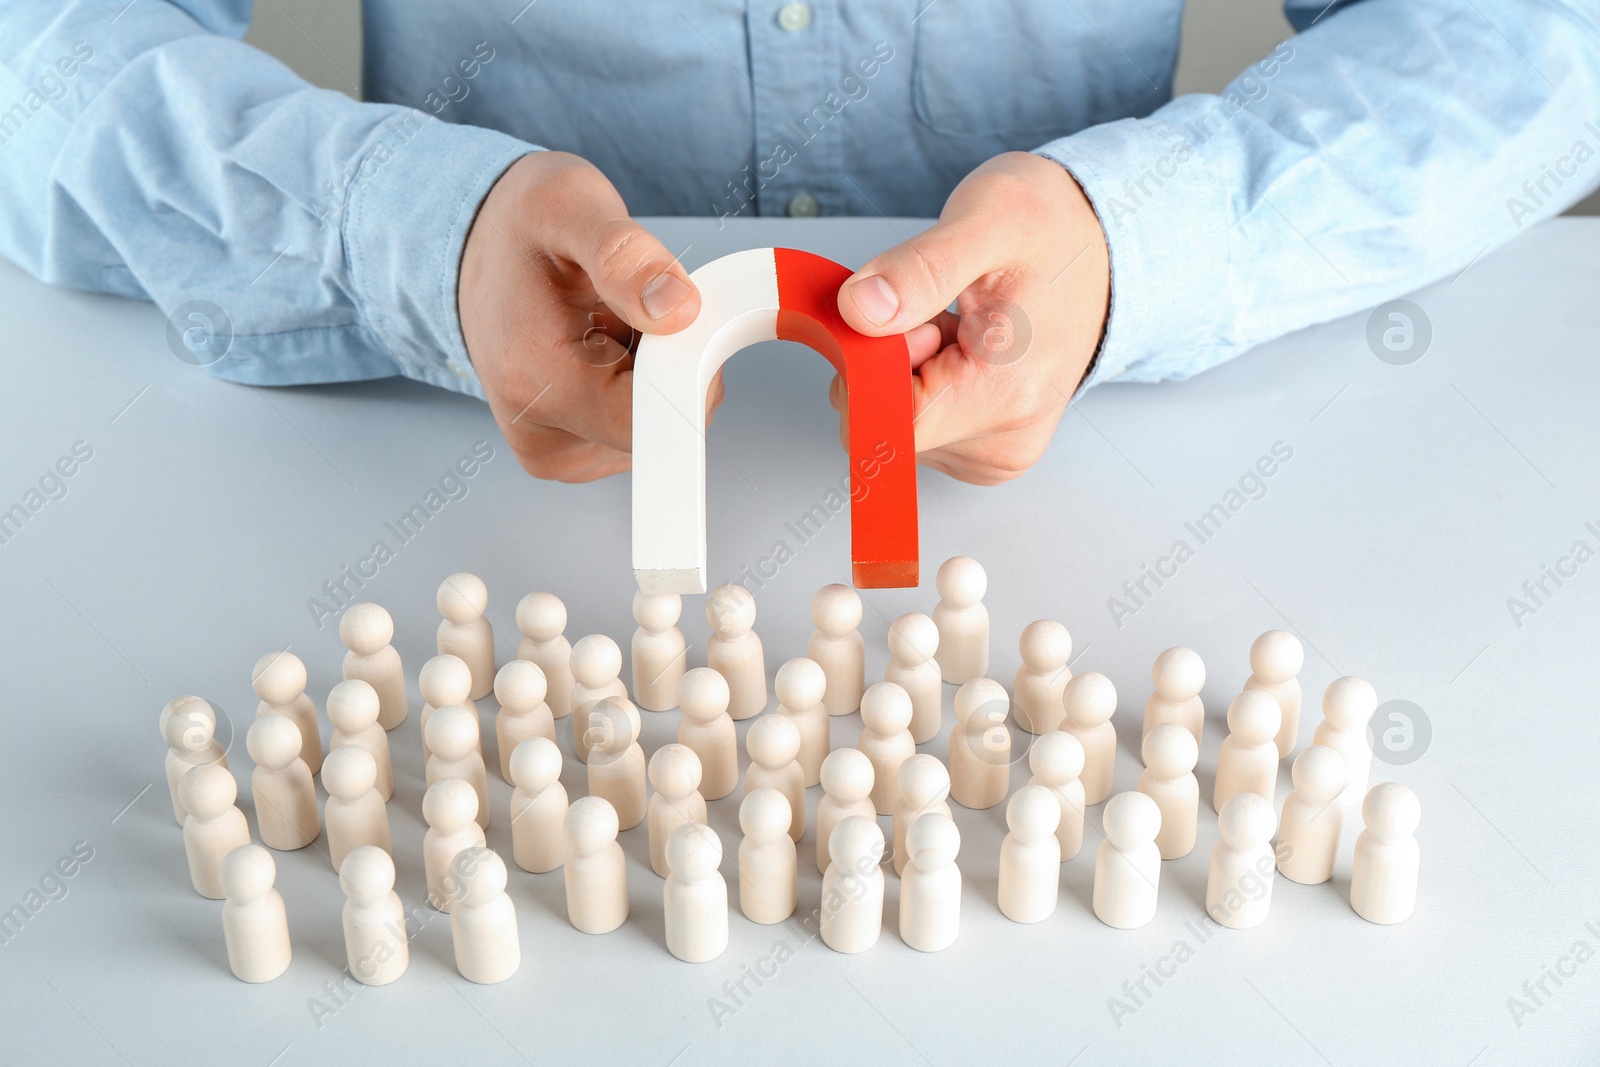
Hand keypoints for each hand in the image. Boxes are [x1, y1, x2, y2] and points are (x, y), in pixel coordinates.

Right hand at [459, 151, 720, 481]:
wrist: (480, 253)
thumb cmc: (520, 231)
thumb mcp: (567, 206)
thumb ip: (625, 254)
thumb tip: (678, 310)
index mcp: (535, 383)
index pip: (655, 417)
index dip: (680, 363)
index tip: (660, 313)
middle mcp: (540, 435)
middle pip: (662, 422)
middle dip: (667, 361)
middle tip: (626, 307)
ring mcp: (558, 451)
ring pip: (657, 425)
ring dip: (653, 371)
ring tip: (605, 325)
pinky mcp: (573, 452)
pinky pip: (639, 430)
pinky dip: (639, 387)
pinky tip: (602, 350)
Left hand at [834, 151, 1109, 484]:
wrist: (1099, 247)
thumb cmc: (1051, 231)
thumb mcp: (986, 220)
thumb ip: (920, 269)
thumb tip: (859, 311)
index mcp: (1006, 398)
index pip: (889, 423)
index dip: (874, 368)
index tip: (908, 321)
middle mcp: (1004, 442)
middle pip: (888, 427)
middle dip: (888, 365)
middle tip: (938, 314)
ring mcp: (997, 452)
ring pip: (896, 425)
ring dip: (904, 371)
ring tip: (960, 326)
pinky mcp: (986, 446)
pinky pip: (917, 424)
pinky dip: (920, 381)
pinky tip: (960, 347)